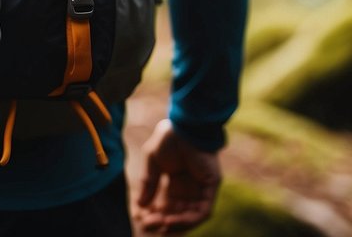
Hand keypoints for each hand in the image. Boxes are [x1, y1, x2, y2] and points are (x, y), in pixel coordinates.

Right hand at [134, 119, 221, 233]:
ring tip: (159, 224)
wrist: (184, 126)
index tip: (139, 217)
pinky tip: (171, 220)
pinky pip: (203, 212)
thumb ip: (148, 184)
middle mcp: (190, 188)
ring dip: (175, 225)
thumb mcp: (152, 163)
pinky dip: (188, 220)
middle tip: (147, 224)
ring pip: (190, 217)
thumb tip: (141, 206)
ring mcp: (201, 189)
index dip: (154, 214)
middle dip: (162, 222)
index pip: (167, 206)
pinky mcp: (211, 187)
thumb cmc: (168, 139)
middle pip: (178, 215)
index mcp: (176, 182)